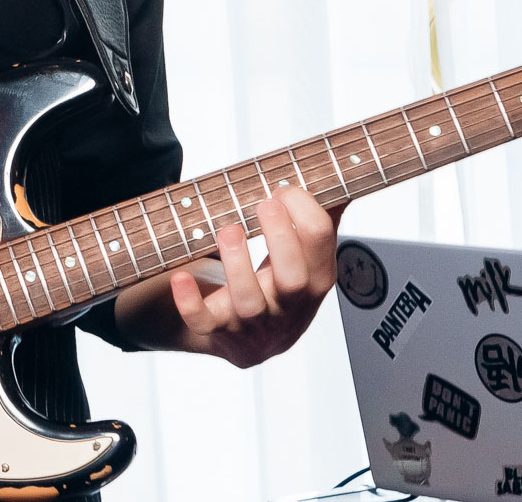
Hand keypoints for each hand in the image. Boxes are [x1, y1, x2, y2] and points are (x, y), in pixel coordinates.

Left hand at [166, 186, 342, 367]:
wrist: (251, 343)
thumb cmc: (279, 289)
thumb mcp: (307, 261)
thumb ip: (320, 222)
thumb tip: (340, 178)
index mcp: (314, 280)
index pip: (321, 244)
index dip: (305, 210)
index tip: (283, 190)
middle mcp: (287, 305)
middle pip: (293, 278)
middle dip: (281, 238)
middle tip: (265, 204)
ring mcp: (253, 321)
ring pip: (249, 302)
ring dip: (237, 264)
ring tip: (228, 230)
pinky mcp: (218, 331)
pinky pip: (204, 322)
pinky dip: (190, 302)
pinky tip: (181, 277)